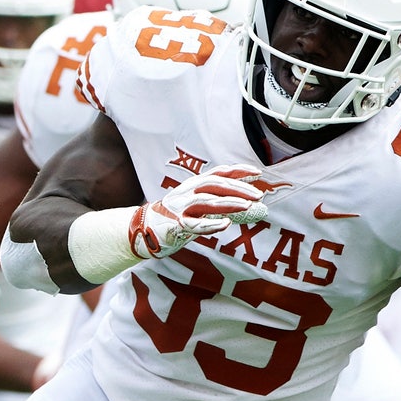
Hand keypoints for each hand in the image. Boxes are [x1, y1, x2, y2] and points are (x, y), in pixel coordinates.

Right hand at [130, 166, 269, 260]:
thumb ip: (221, 205)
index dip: (239, 171)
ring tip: (247, 207)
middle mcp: (187, 192)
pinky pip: (195, 224)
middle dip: (238, 189)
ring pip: (207, 202)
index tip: (258, 173)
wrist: (143, 229)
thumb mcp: (197, 206)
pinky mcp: (175, 225)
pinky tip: (225, 224)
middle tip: (258, 196)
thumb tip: (252, 207)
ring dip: (229, 203)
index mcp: (193, 185)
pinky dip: (211, 224)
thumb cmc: (175, 218)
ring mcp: (180, 208)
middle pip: (215, 185)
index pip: (219, 173)